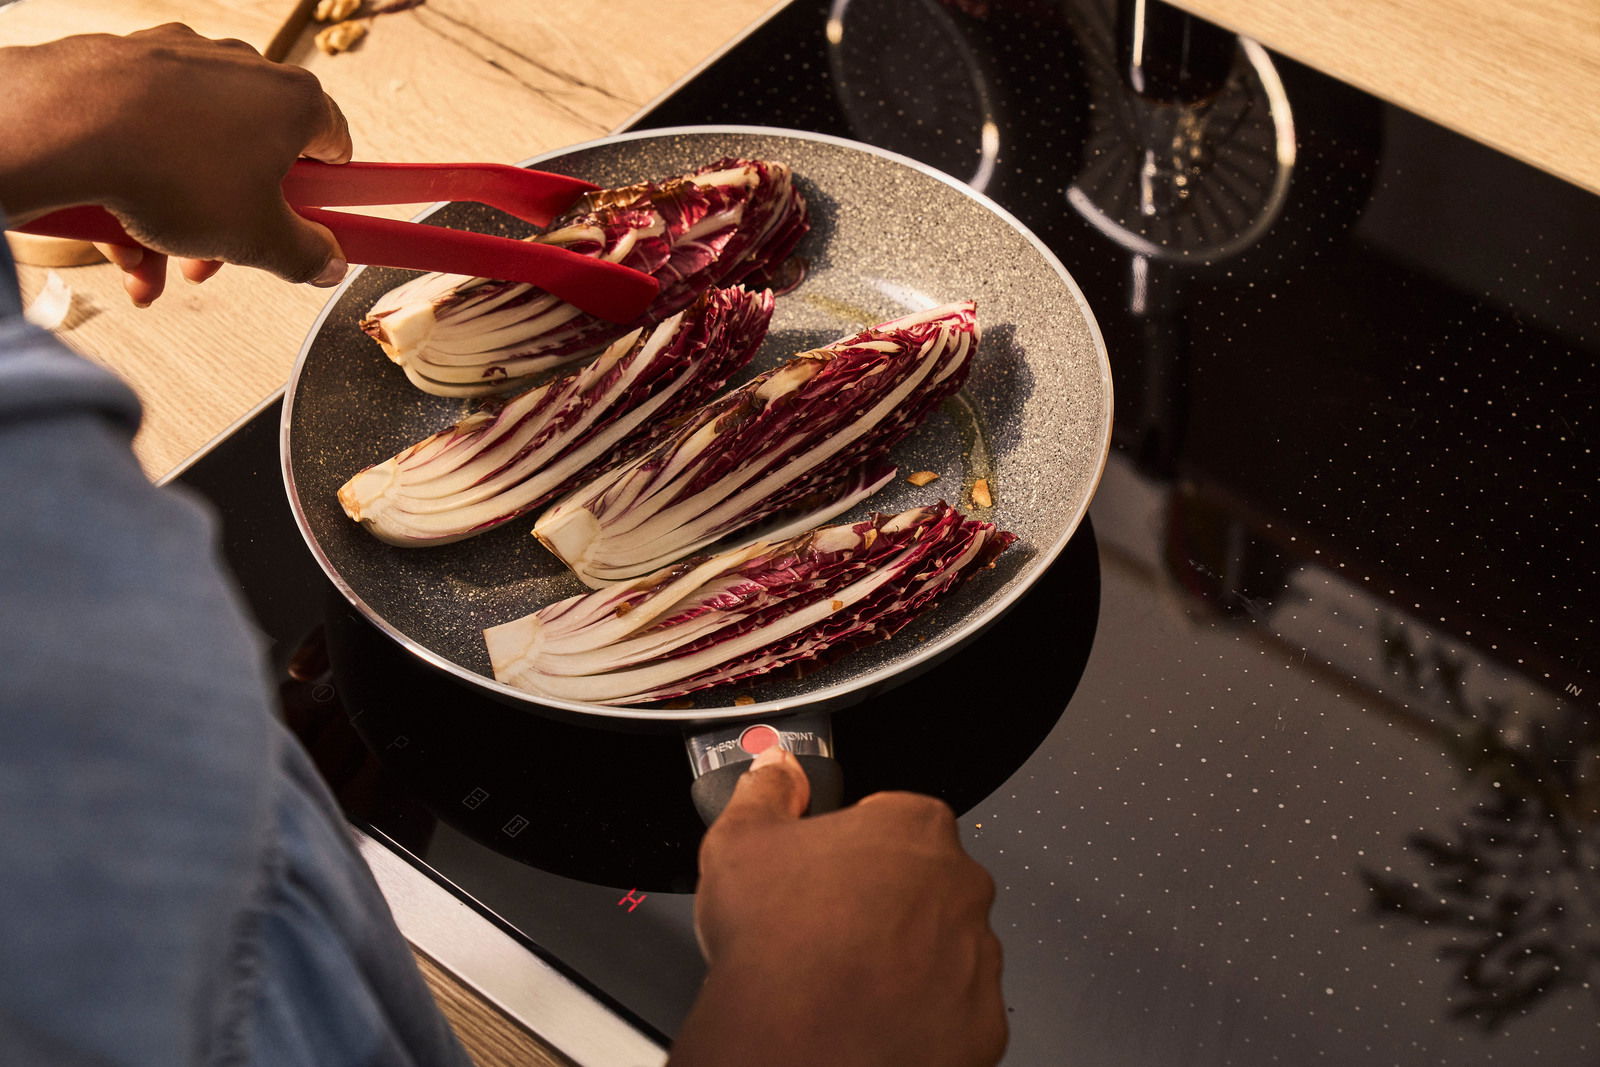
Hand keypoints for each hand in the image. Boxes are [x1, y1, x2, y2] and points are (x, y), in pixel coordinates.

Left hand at [0, 24, 352, 304]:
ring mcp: (184, 63)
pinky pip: (150, 136)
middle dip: (239, 218)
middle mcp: (244, 70)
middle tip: (225, 254)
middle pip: (258, 158)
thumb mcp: (257, 238)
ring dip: (184, 216)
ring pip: (198, 154)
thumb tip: (326, 263)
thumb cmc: (169, 165)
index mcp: (294, 102)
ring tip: (156, 258)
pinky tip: (122, 233)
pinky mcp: (131, 68)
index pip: (336, 147)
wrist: (67, 127)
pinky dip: (140, 184)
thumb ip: (304, 254)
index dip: (329, 194)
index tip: (319, 222)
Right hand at [672, 749, 1006, 1066]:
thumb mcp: (742, 840)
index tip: (829, 869)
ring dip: (909, 958)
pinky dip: (923, 1014)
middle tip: (833, 928)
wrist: (797, 1042)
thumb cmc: (777, 942)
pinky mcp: (983, 1021)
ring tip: (848, 979)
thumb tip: (774, 769)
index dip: (856, 845)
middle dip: (889, 902)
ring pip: (946, 948)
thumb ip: (767, 791)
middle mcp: (962, 885)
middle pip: (927, 882)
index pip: (896, 818)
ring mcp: (979, 956)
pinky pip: (957, 1010)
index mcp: (914, 828)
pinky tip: (874, 1016)